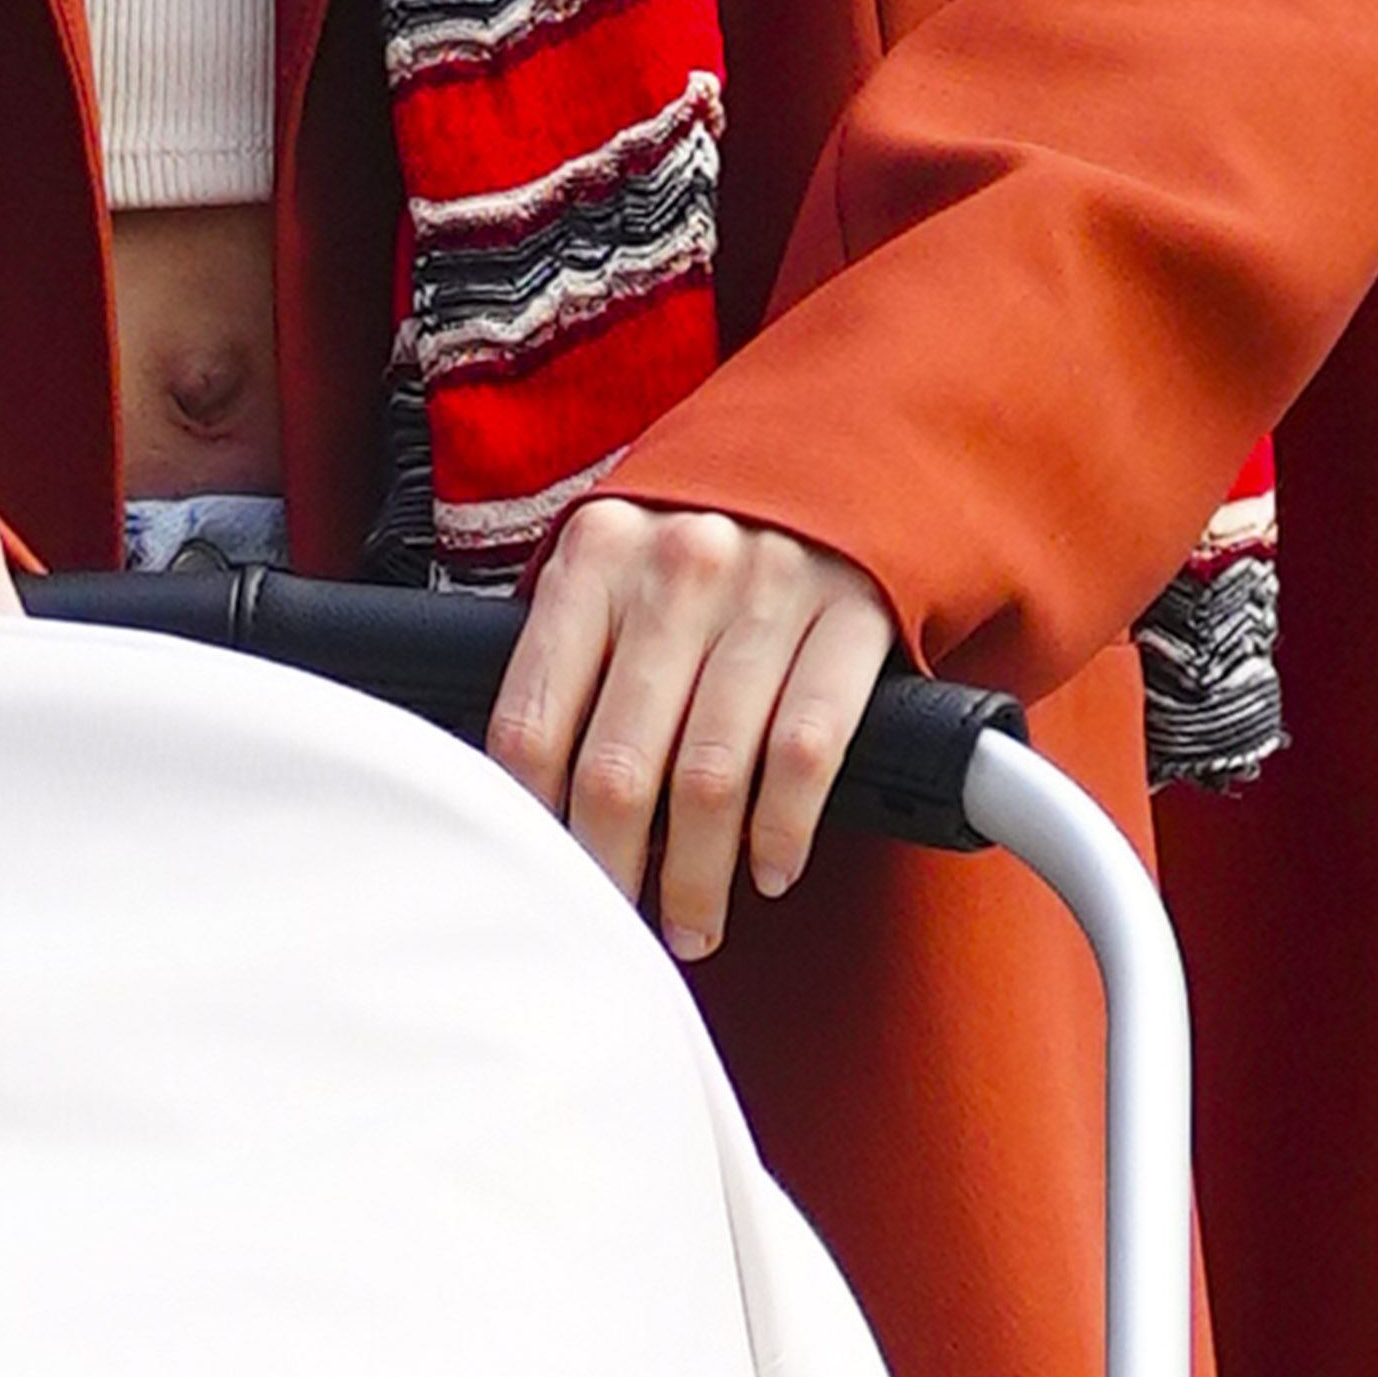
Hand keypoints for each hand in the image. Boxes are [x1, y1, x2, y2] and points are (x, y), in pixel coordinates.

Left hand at [488, 500, 902, 956]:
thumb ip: (573, 651)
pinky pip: (807, 753)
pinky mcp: (856, 616)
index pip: (533, 719)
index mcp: (595, 555)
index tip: (543, 875)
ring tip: (691, 924)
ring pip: (713, 776)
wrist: (839, 451)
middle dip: (612, 868)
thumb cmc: (704, 540)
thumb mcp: (620, 563)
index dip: (532, 821)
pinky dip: (783, 830)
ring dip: (699, 875)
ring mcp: (772, 589)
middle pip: (619, 765)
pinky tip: (770, 869)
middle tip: (616, 922)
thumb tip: (521, 792)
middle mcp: (677, 567)